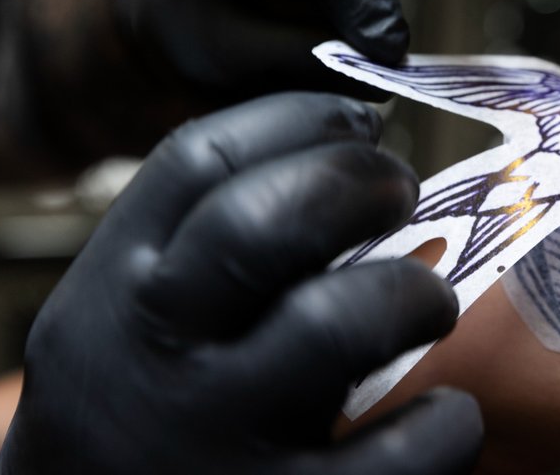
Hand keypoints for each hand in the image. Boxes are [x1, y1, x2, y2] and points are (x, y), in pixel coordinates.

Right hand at [0, 93, 481, 473]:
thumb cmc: (140, 411)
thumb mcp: (130, 315)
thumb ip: (199, 243)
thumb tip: (340, 152)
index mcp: (114, 288)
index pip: (199, 161)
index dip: (298, 118)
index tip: (358, 120)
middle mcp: (155, 355)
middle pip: (264, 223)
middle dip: (356, 183)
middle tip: (401, 190)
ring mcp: (215, 441)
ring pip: (335, 324)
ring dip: (412, 294)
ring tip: (427, 302)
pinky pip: (400, 454)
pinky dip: (446, 423)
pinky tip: (441, 414)